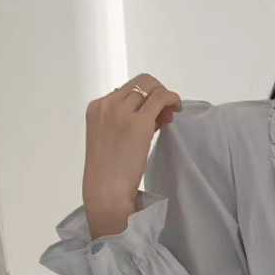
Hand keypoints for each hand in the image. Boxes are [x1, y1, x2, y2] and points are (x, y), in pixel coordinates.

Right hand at [83, 73, 181, 204]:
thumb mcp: (111, 138)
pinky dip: (172, 99)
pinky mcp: (138, 123)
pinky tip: (177, 109)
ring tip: (170, 116)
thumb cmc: (108, 172)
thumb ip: (128, 121)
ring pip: (151, 86)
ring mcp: (121, 112)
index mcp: (97, 107)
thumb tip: (156, 112)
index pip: (126, 90)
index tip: (154, 113)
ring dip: (165, 96)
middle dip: (156, 92)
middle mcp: (107, 104)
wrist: (106, 191)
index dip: (145, 98)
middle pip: (140, 83)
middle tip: (166, 112)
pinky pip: (161, 97)